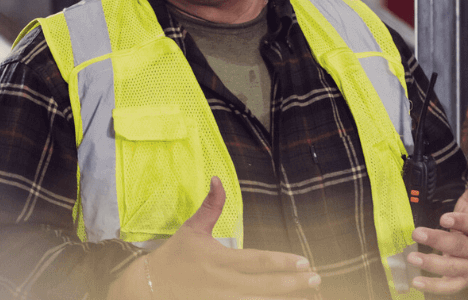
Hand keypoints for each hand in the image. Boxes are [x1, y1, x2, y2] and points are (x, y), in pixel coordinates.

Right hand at [107, 176, 320, 299]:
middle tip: (317, 279)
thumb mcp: (192, 229)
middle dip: (293, 284)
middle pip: (265, 286)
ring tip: (309, 292)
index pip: (256, 261)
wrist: (150, 288)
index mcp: (219, 260)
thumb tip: (218, 179)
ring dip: (284, 297)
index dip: (281, 262)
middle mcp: (224, 284)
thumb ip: (211, 206)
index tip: (304, 261)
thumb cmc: (175, 257)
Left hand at [408, 153, 467, 293]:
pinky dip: (434, 286)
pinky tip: (417, 282)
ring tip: (413, 258)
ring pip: (454, 268)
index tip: (444, 217)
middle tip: (417, 233)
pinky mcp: (463, 279)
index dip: (460, 222)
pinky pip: (450, 286)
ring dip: (433, 264)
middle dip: (439, 241)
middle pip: (461, 247)